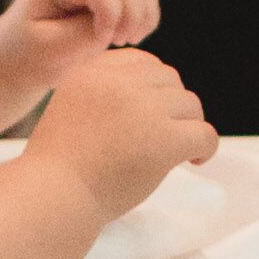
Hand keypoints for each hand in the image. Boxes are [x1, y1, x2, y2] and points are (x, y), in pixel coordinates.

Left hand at [0, 0, 159, 79]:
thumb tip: (116, 18)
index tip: (102, 40)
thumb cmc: (30, 54)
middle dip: (130, 14)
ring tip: (129, 39)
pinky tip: (134, 35)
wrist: (22, 53)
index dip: (110, 13)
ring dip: (143, 12)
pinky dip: (147, 12)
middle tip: (118, 43)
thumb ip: (82, 33)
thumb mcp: (49, 50)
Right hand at [22, 42, 213, 212]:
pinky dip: (206, 147)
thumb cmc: (59, 164)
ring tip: (178, 151)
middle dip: (171, 106)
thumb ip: (104, 93)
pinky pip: (205, 134)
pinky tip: (194, 161)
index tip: (150, 115)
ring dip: (188, 126)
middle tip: (165, 134)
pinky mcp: (164, 139)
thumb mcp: (72, 108)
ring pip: (190, 105)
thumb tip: (153, 91)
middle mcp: (120, 83)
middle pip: (170, 79)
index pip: (142, 62)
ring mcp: (144, 109)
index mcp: (95, 72)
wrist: (52, 195)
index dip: (152, 88)